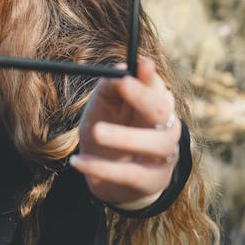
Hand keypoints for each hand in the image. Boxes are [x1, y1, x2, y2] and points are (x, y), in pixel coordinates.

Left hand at [71, 57, 180, 209]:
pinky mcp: (152, 182)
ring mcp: (163, 156)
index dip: (150, 75)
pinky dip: (102, 168)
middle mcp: (166, 128)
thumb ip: (110, 89)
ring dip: (125, 136)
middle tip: (122, 84)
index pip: (157, 86)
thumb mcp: (104, 107)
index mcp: (154, 105)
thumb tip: (116, 69)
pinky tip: (78, 161)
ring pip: (155, 144)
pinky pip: (130, 175)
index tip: (139, 63)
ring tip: (96, 132)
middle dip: (144, 96)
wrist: (108, 176)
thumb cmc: (108, 131)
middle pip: (163, 110)